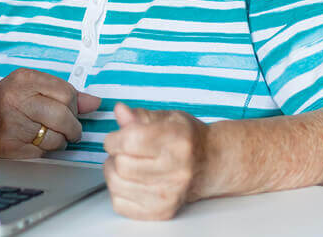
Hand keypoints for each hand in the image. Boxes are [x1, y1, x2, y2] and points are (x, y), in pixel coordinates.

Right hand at [0, 68, 100, 157]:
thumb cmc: (9, 97)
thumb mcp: (33, 84)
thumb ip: (64, 92)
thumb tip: (94, 102)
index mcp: (25, 80)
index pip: (66, 94)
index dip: (75, 106)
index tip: (72, 110)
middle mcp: (18, 100)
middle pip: (63, 117)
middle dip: (73, 127)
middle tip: (70, 129)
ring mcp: (13, 124)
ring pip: (56, 139)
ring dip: (60, 141)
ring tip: (50, 133)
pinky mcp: (11, 146)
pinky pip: (42, 153)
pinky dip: (45, 150)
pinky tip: (36, 141)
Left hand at [103, 103, 206, 219]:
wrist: (209, 163)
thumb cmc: (186, 138)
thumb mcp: (166, 117)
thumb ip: (139, 115)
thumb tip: (120, 111)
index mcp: (176, 142)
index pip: (131, 141)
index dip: (114, 138)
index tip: (115, 137)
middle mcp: (175, 171)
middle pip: (122, 165)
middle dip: (114, 154)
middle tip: (121, 150)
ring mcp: (169, 195)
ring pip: (118, 185)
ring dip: (113, 172)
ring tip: (125, 163)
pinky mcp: (161, 212)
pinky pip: (121, 204)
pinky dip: (118, 191)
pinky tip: (129, 180)